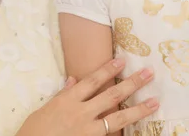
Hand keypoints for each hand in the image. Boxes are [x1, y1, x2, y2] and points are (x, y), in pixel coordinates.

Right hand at [16, 58, 157, 135]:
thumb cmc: (34, 130)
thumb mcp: (45, 109)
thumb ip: (62, 95)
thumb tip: (73, 80)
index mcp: (68, 100)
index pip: (93, 81)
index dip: (108, 69)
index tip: (122, 60)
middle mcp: (81, 113)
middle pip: (111, 95)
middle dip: (131, 83)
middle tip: (148, 73)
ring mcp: (87, 131)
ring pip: (118, 118)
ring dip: (138, 109)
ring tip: (154, 102)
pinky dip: (124, 133)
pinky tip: (137, 129)